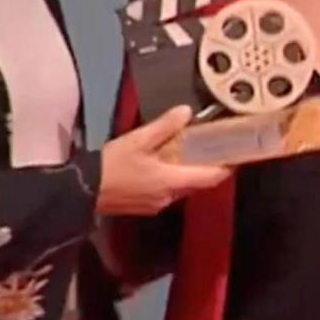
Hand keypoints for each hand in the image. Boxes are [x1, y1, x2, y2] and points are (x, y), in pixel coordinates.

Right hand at [94, 106, 229, 216]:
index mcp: (172, 181)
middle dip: (206, 168)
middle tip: (211, 148)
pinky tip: (164, 165)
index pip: (211, 178)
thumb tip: (186, 112)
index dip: (227, 167)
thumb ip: (164, 127)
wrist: (83, 191)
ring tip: (188, 153)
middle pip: (198, 184)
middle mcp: (170, 197)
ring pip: (183, 188)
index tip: (236, 155)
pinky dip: (172, 179)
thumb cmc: (112, 165)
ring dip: (188, 173)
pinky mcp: (145, 206)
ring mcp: (157, 204)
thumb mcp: (138, 140)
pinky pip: (168, 192)